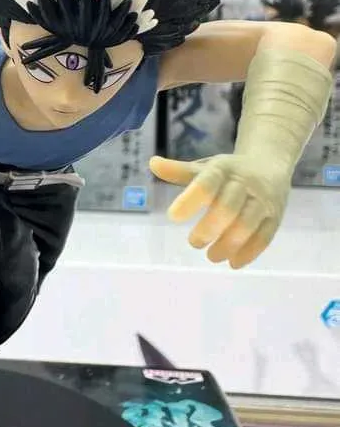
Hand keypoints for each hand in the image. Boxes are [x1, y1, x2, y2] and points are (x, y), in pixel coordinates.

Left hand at [149, 153, 291, 268]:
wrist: (270, 164)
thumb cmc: (229, 171)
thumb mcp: (205, 167)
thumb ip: (179, 171)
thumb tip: (152, 163)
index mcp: (223, 168)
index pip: (207, 183)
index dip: (190, 199)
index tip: (173, 216)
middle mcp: (245, 183)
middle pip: (228, 207)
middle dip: (209, 228)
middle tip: (193, 242)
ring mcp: (262, 200)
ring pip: (247, 224)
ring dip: (228, 244)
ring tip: (212, 256)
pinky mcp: (274, 217)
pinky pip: (265, 236)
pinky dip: (250, 252)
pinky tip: (233, 263)